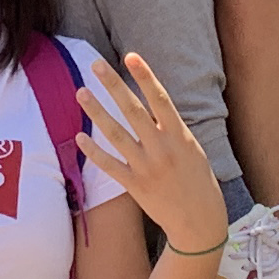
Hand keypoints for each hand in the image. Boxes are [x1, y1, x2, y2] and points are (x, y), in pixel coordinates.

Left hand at [76, 50, 225, 255]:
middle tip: (96, 64)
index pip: (160, 99)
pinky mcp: (135, 186)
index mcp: (180, 136)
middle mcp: (162, 148)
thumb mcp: (192, 149)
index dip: (145, 76)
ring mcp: (146, 167)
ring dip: (96, 112)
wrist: (199, 222)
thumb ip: (170, 128)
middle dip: (114, 86)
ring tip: (80, 92)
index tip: (131, 56)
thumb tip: (151, 105)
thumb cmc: (198, 181)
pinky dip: (94, 152)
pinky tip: (79, 137)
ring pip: (116, 134)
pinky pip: (110, 165)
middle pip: (133, 110)